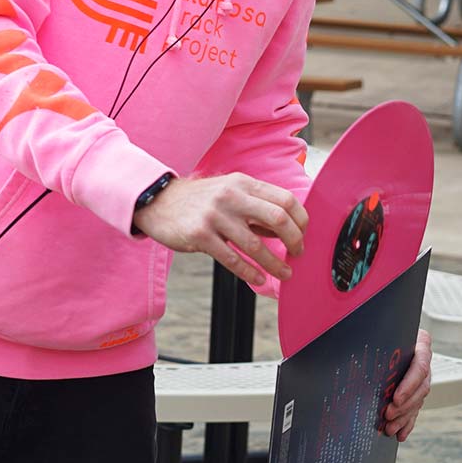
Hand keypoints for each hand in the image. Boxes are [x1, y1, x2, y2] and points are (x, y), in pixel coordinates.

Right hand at [131, 173, 306, 286]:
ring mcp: (215, 215)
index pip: (285, 199)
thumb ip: (256, 207)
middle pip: (277, 218)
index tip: (303, 235)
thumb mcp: (230, 192)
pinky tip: (258, 279)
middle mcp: (231, 196)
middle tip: (297, 254)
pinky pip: (231, 258)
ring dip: (274, 264)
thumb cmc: (199, 200)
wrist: (158, 202)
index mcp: (243, 183)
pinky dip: (249, 272)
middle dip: (294, 240)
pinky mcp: (200, 235)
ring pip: (255, 244)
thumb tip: (286, 229)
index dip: (301, 220)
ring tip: (284, 274)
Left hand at [380, 329, 432, 441]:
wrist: (389, 334)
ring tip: (388, 427)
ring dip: (403, 417)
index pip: (420, 366)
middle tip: (388, 415)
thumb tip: (348, 348)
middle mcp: (423, 360)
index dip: (409, 385)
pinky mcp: (417, 391)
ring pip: (418, 401)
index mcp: (420, 344)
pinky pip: (416, 410)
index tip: (395, 398)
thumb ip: (374, 340)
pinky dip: (407, 423)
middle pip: (421, 387)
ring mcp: (422, 377)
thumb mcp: (380, 334)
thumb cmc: (381, 333)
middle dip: (404, 405)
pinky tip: (399, 433)